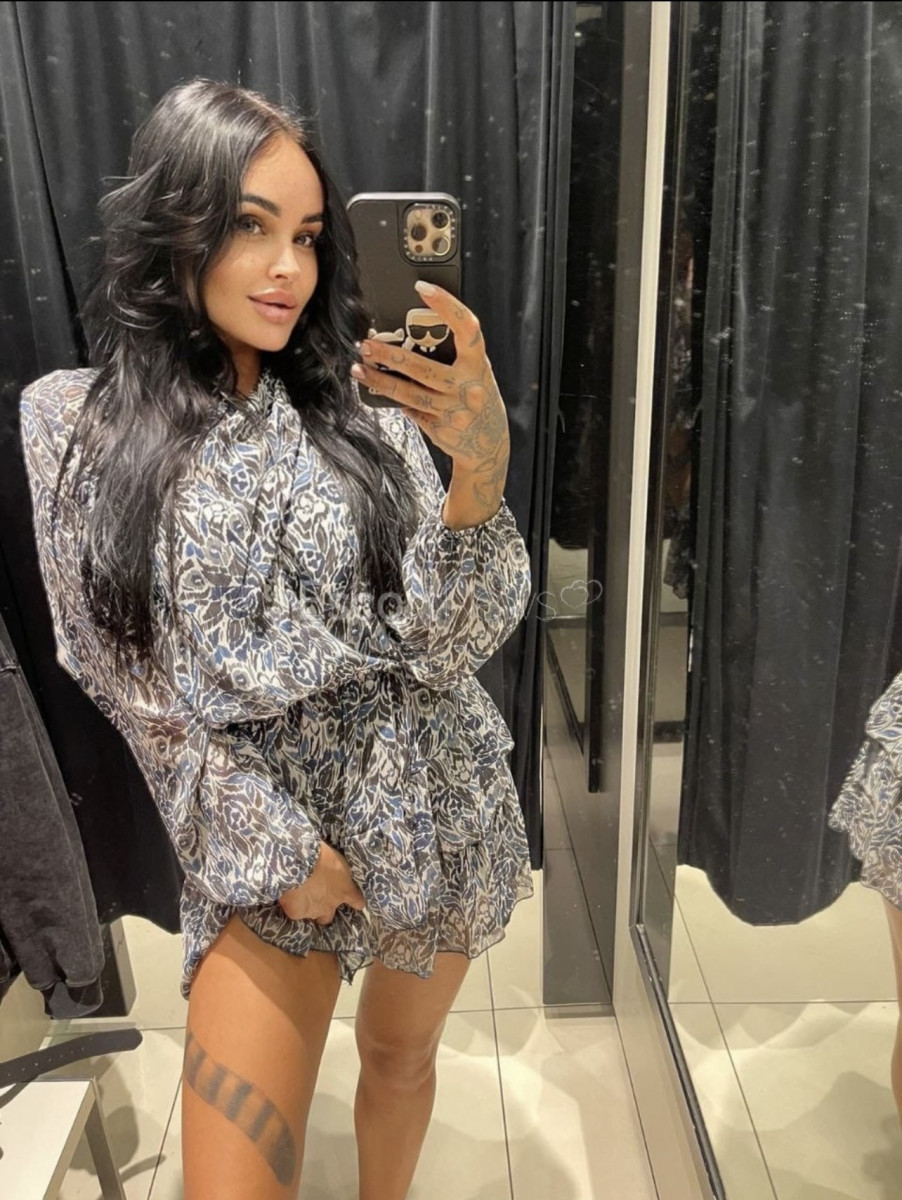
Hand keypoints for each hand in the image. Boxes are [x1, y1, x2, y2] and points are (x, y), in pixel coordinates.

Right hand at [278, 842, 365, 923]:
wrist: (300, 863)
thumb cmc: (322, 855)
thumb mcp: (337, 859)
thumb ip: (339, 870)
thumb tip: (336, 868)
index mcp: (345, 891)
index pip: (358, 902)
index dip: (356, 901)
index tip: (355, 900)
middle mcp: (331, 905)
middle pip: (329, 916)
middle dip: (324, 909)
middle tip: (318, 899)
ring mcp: (313, 911)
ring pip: (313, 915)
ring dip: (309, 908)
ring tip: (301, 897)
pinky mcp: (296, 913)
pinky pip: (295, 912)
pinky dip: (293, 905)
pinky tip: (289, 897)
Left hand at [351, 283, 509, 515]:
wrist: (489, 443)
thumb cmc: (476, 398)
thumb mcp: (475, 373)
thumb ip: (453, 356)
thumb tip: (411, 334)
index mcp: (478, 364)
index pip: (466, 328)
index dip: (446, 305)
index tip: (422, 287)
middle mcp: (468, 387)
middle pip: (423, 367)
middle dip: (390, 355)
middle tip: (366, 344)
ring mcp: (454, 411)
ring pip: (409, 393)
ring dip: (381, 380)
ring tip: (359, 369)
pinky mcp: (441, 429)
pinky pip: (411, 411)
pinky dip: (395, 401)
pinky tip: (379, 391)